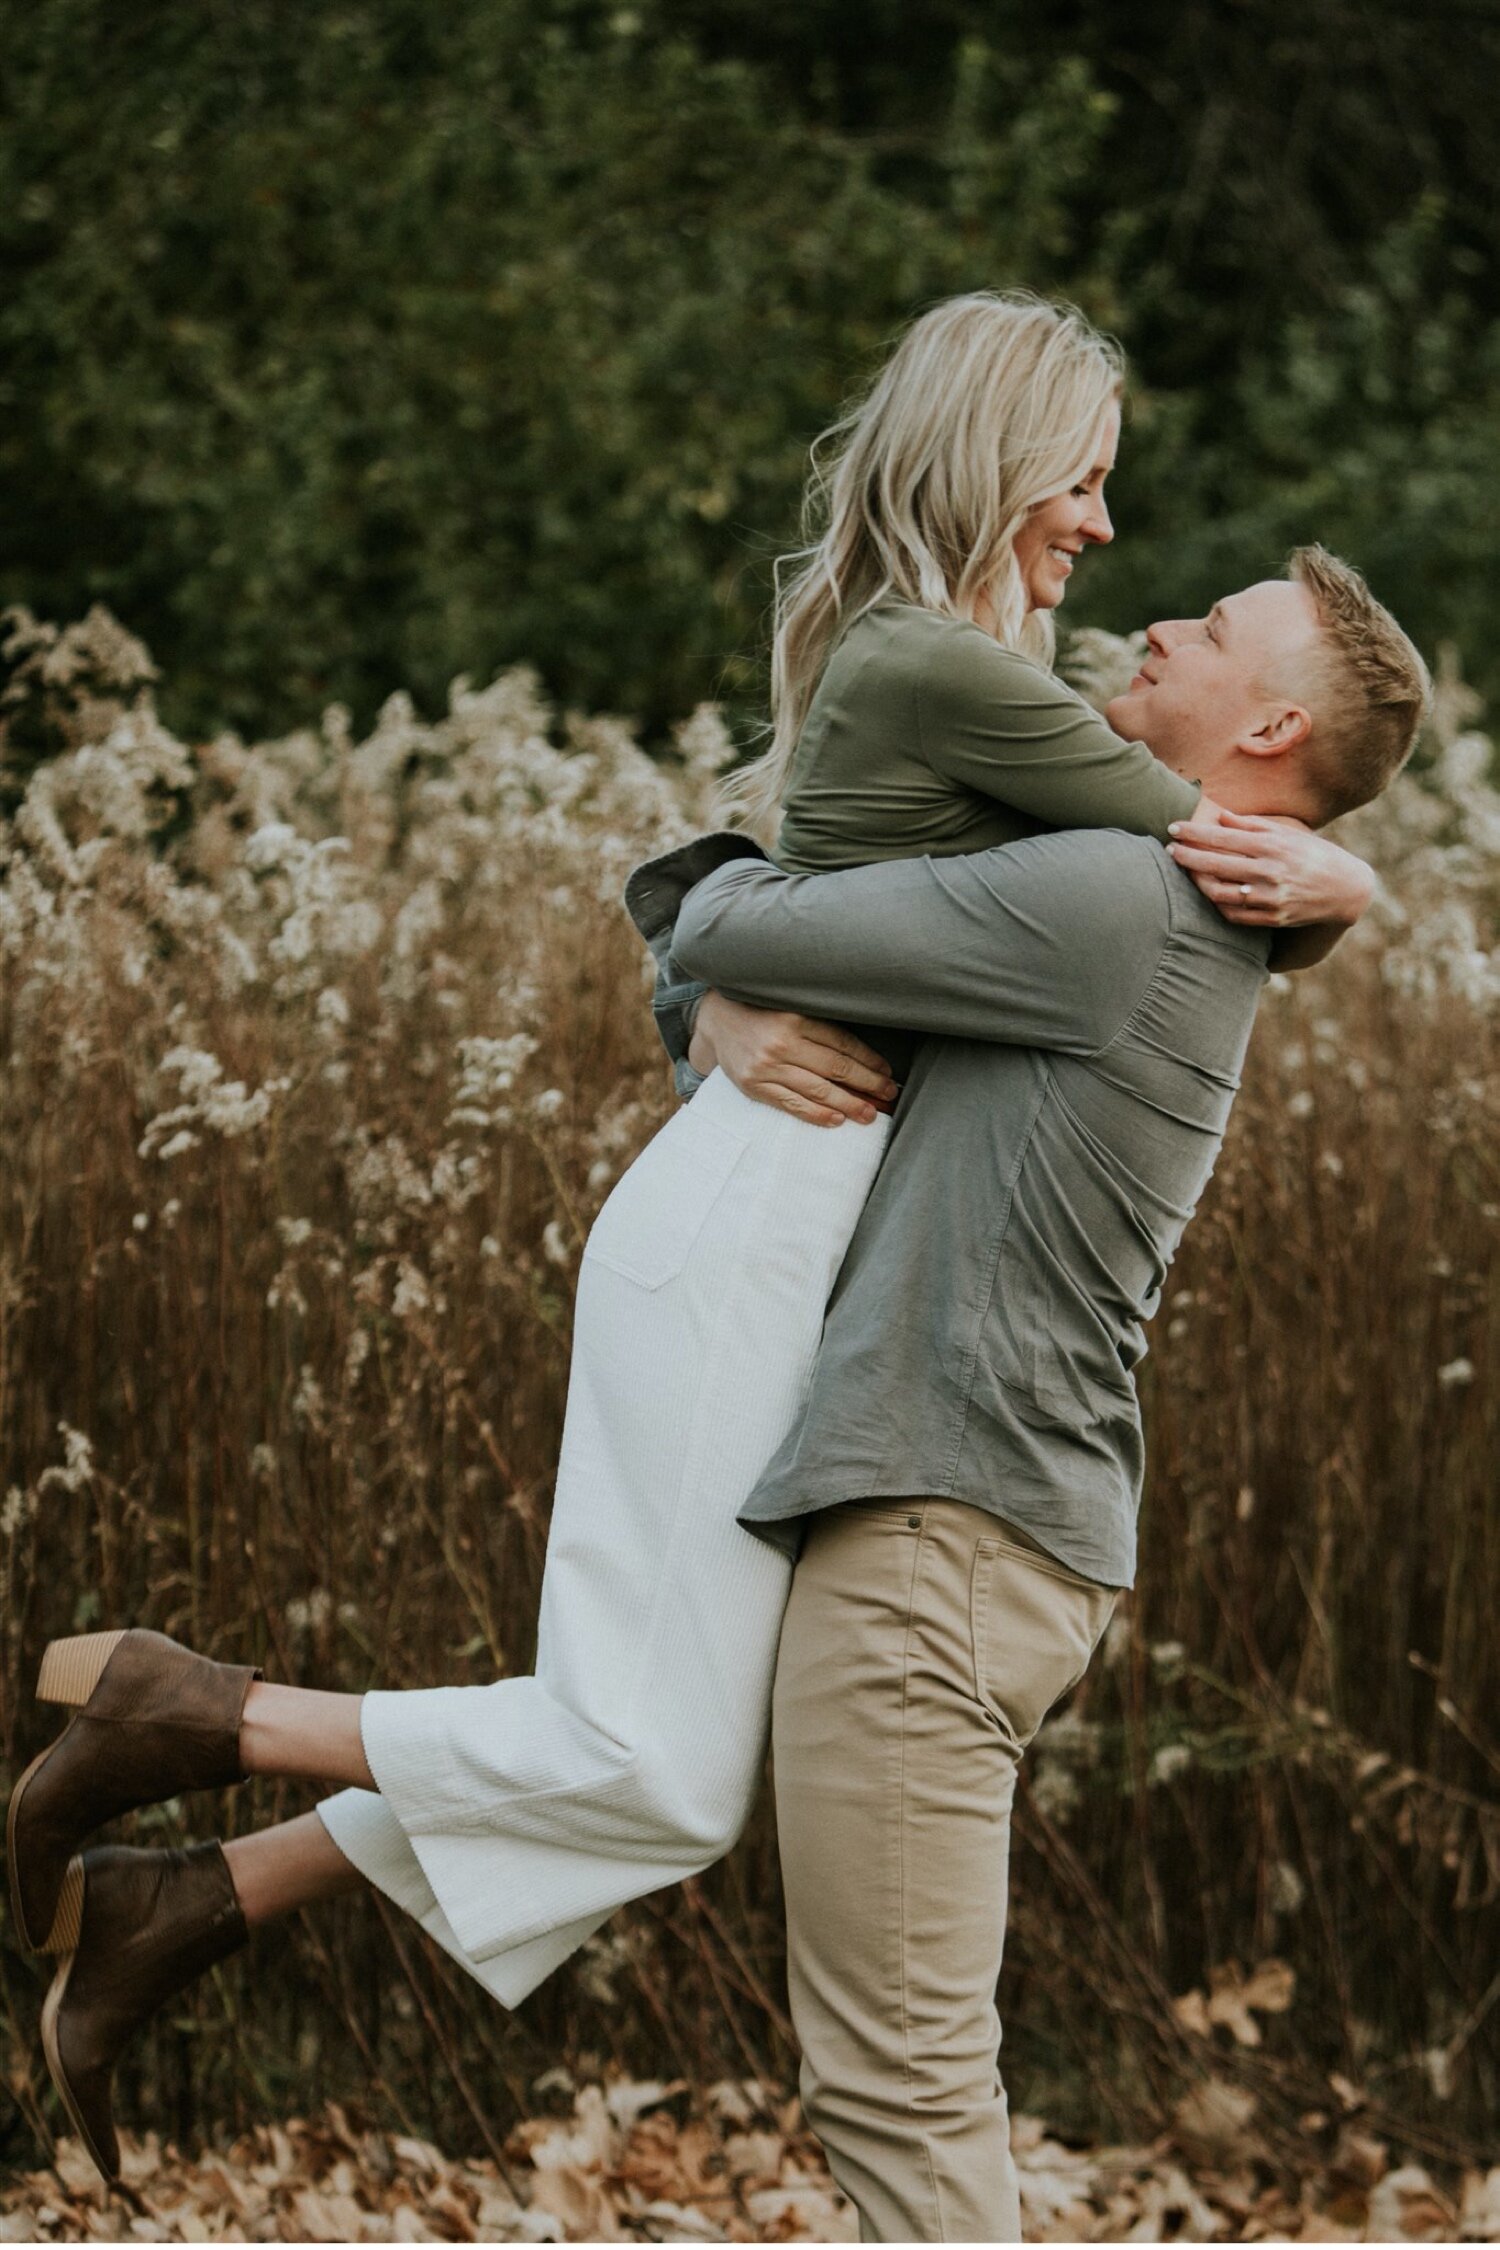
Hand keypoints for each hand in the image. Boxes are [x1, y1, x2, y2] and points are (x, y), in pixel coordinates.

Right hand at [688, 992, 898, 1126]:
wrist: (717, 1021)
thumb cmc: (763, 1014)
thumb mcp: (792, 1008)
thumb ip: (821, 1027)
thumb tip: (863, 1057)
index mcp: (797, 1019)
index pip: (844, 1044)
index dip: (870, 1061)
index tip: (887, 1073)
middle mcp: (782, 1043)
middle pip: (836, 1068)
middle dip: (868, 1084)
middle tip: (889, 1095)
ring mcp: (767, 1067)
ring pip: (818, 1090)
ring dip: (849, 1104)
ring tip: (870, 1114)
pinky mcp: (754, 1086)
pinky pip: (791, 1104)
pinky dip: (816, 1114)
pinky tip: (837, 1120)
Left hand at [1166, 809, 1374, 927]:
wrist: (1345, 889)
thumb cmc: (1313, 854)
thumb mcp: (1288, 834)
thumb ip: (1253, 826)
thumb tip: (1221, 818)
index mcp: (1272, 846)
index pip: (1222, 838)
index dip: (1193, 833)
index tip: (1172, 828)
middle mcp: (1270, 872)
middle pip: (1215, 865)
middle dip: (1186, 856)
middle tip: (1167, 849)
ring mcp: (1270, 898)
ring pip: (1219, 892)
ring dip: (1196, 881)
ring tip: (1185, 871)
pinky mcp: (1272, 919)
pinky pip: (1233, 914)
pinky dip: (1215, 903)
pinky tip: (1205, 893)